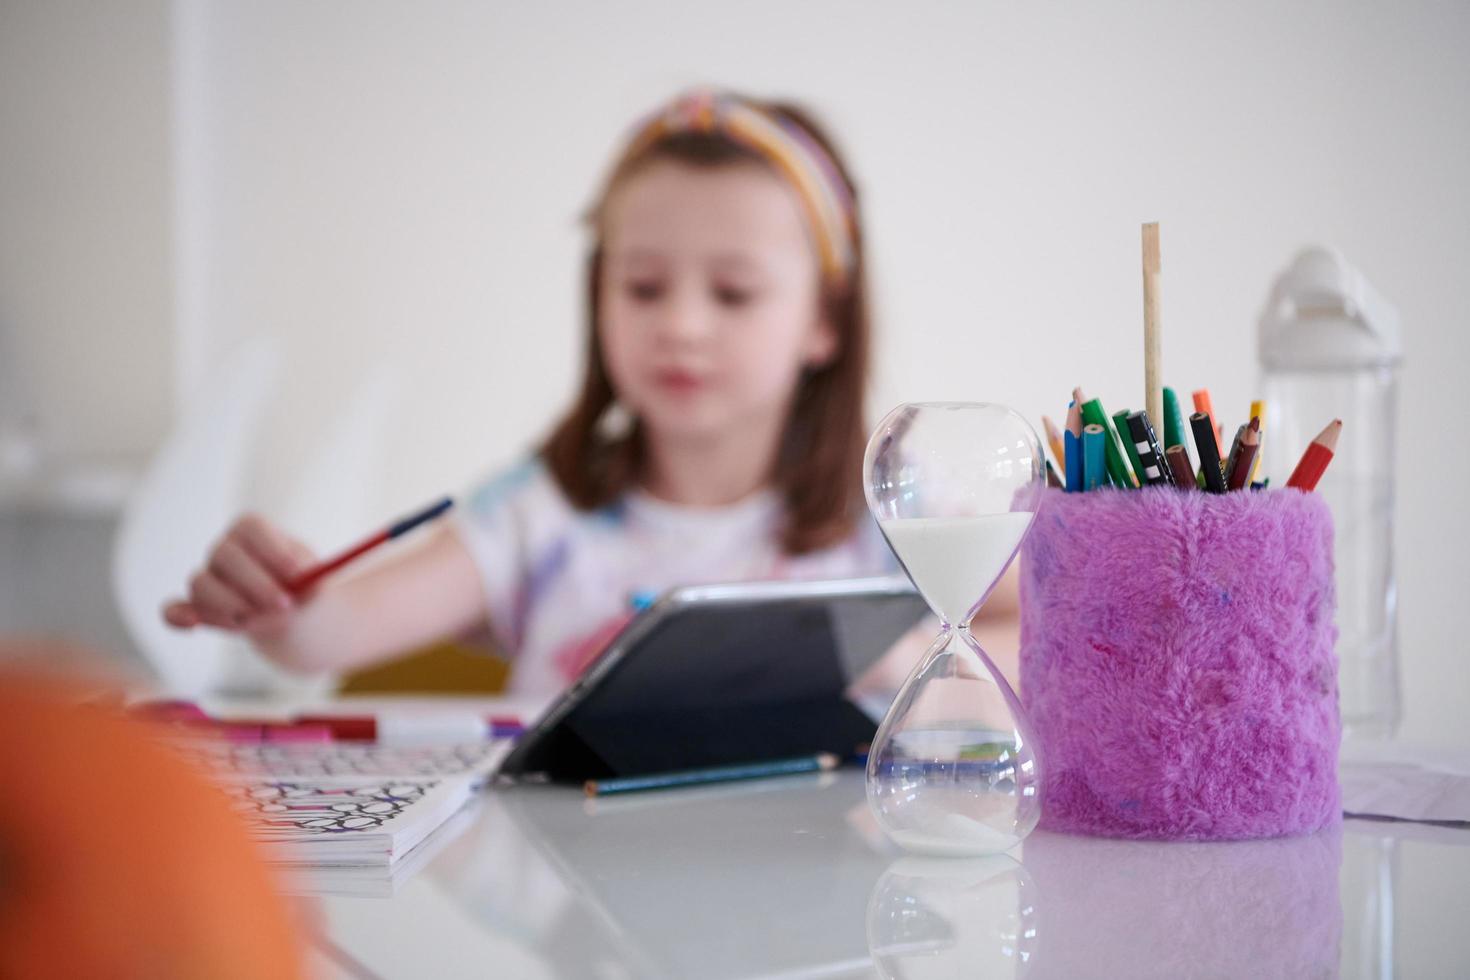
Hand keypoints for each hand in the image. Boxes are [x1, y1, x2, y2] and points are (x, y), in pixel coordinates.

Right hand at [162, 514, 316, 637]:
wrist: (292, 611)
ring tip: (258, 620)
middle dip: (256, 583)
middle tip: (284, 604)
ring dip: (228, 603)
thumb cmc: (302, 586)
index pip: (252, 528)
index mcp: (253, 532)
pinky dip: (177, 616)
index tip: (297, 574)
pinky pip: (174, 609)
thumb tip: (305, 582)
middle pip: (226, 556)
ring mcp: (207, 577)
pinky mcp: (196, 608)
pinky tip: (192, 625)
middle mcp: (224, 550)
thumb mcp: (315, 580)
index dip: (272, 550)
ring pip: (201, 583)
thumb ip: (310, 580)